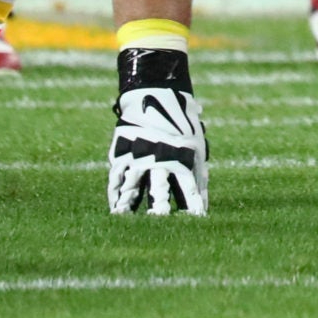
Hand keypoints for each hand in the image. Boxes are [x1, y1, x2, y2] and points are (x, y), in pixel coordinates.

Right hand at [109, 84, 206, 215]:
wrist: (155, 93)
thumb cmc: (182, 121)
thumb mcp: (196, 143)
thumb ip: (198, 170)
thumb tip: (203, 195)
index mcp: (184, 154)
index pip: (190, 187)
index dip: (193, 206)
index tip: (195, 222)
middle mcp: (161, 156)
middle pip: (160, 188)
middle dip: (161, 208)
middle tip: (159, 223)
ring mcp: (140, 154)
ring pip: (133, 185)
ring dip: (130, 204)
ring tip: (126, 219)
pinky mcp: (123, 151)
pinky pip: (117, 177)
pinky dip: (115, 194)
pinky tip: (114, 208)